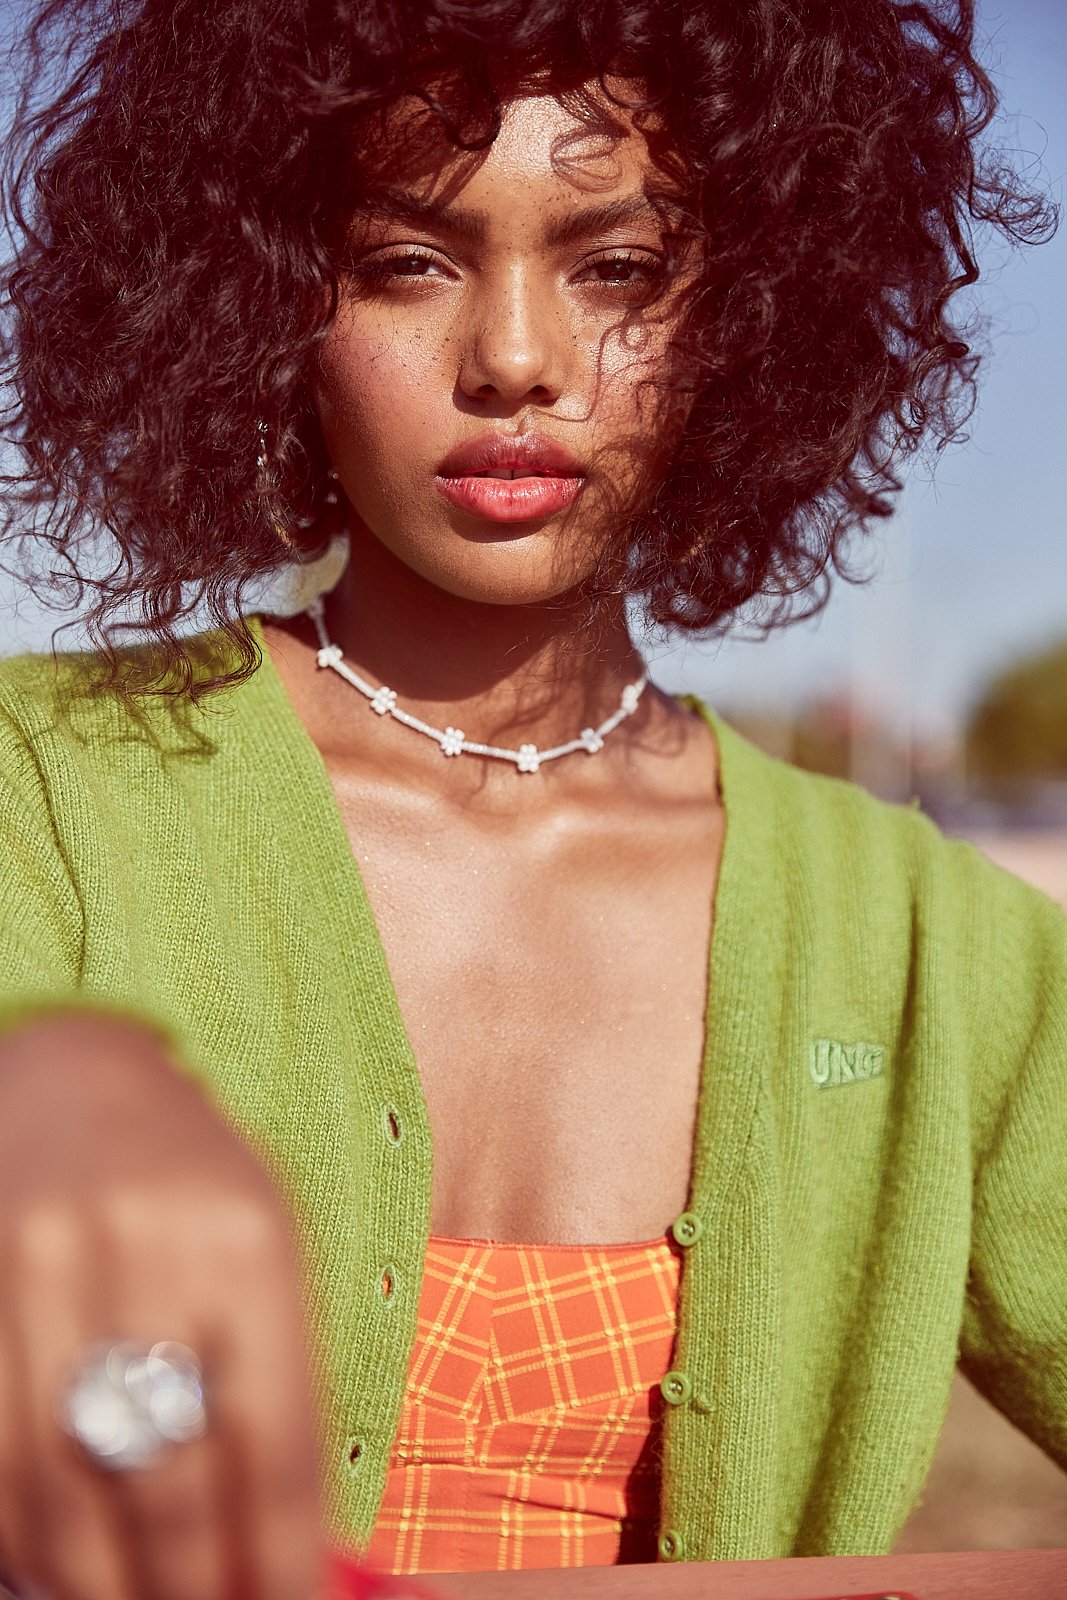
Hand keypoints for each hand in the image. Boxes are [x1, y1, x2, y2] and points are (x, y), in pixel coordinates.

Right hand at [0, 1012, 321, 1599]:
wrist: (70, 1075)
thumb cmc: (190, 1175)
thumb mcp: (263, 1242)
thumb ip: (278, 1379)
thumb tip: (286, 1544)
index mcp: (243, 1235)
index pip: (272, 1439)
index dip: (278, 1558)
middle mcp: (136, 1250)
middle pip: (164, 1479)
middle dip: (192, 1590)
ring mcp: (33, 1271)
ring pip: (60, 1491)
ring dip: (102, 1586)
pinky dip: (22, 1538)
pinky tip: (59, 1567)